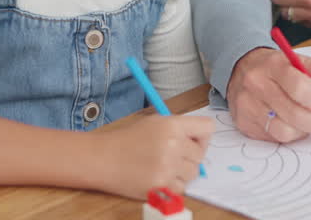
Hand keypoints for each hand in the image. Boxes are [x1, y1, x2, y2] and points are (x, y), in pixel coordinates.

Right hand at [97, 114, 212, 197]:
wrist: (103, 158)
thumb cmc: (127, 140)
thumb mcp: (154, 122)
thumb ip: (179, 128)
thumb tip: (200, 141)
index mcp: (172, 124)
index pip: (207, 127)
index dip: (202, 136)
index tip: (193, 142)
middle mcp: (173, 144)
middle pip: (200, 155)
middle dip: (189, 157)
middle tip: (171, 156)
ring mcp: (168, 167)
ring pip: (193, 173)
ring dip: (182, 172)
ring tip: (162, 167)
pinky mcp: (161, 186)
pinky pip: (182, 188)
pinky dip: (173, 186)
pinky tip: (158, 177)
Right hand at [226, 47, 310, 142]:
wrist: (243, 69)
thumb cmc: (278, 68)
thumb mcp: (301, 61)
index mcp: (274, 65)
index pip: (300, 87)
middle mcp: (257, 84)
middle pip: (293, 113)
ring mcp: (247, 105)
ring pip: (283, 131)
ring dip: (303, 131)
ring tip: (309, 123)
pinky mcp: (243, 122)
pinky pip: (273, 137)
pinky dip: (289, 135)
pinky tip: (292, 124)